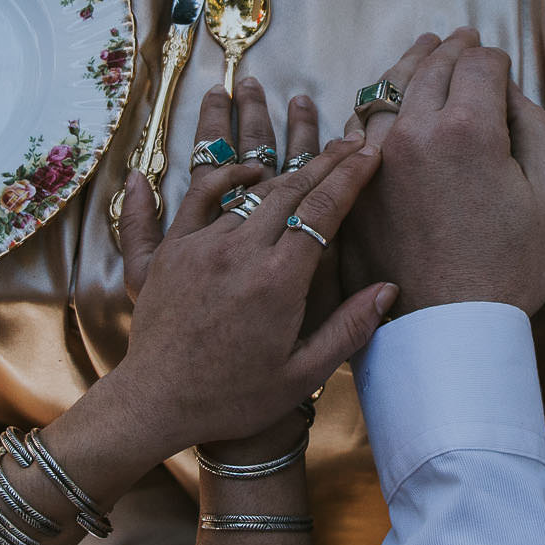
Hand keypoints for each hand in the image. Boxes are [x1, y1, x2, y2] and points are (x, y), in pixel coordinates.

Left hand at [115, 81, 395, 451]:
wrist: (155, 403)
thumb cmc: (233, 398)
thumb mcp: (302, 375)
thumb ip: (349, 329)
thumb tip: (389, 290)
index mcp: (278, 282)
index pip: (323, 211)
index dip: (351, 176)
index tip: (371, 152)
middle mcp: (239, 253)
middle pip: (291, 188)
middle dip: (326, 160)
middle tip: (350, 140)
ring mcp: (199, 246)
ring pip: (248, 189)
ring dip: (281, 162)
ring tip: (306, 141)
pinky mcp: (168, 251)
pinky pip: (194, 196)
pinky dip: (222, 176)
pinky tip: (244, 168)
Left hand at [341, 29, 544, 316]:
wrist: (446, 333)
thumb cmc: (507, 271)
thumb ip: (533, 129)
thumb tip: (509, 92)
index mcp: (466, 129)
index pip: (480, 64)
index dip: (495, 59)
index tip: (501, 66)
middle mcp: (412, 132)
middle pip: (430, 66)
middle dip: (451, 49)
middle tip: (462, 39)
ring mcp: (373, 159)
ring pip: (385, 89)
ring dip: (408, 65)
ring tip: (423, 52)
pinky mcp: (352, 185)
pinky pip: (356, 126)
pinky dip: (374, 103)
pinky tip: (385, 101)